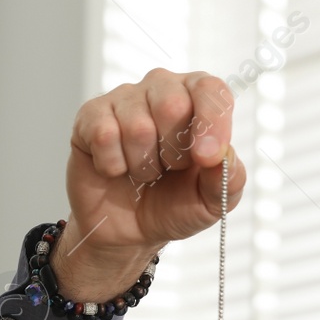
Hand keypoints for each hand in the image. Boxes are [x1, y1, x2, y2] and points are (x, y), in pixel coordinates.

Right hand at [54, 68, 247, 301]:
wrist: (129, 231)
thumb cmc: (173, 205)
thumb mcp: (211, 201)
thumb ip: (228, 180)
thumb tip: (223, 155)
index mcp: (198, 100)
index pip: (210, 89)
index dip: (211, 122)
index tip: (206, 159)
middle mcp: (162, 89)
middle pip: (172, 103)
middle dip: (174, 152)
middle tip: (169, 169)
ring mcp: (124, 99)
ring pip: (137, 125)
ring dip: (143, 165)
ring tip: (143, 172)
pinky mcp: (91, 116)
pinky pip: (104, 135)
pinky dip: (114, 166)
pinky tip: (116, 170)